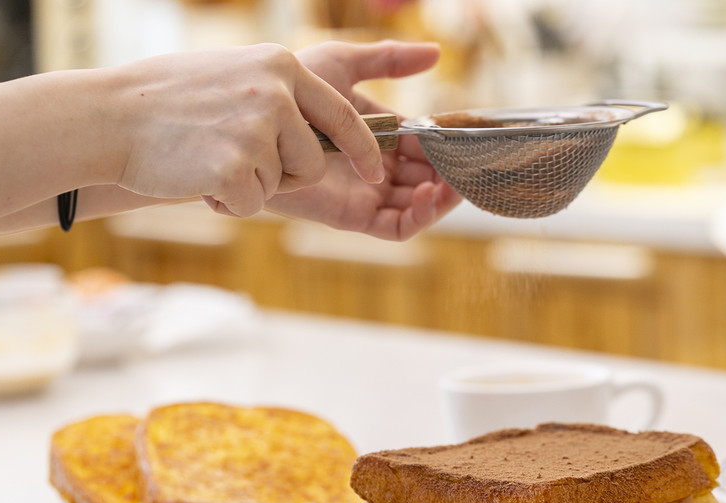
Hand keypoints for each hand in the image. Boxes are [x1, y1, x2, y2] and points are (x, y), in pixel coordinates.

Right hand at [114, 44, 384, 217]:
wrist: (108, 117)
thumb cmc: (168, 102)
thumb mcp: (235, 74)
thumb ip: (280, 92)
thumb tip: (323, 126)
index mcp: (280, 66)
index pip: (343, 115)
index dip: (363, 149)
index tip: (376, 171)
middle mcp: (276, 92)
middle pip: (313, 162)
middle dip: (284, 174)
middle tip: (233, 156)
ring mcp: (256, 129)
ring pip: (282, 184)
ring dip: (251, 185)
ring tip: (208, 158)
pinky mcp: (235, 166)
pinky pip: (253, 204)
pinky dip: (227, 203)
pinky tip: (196, 177)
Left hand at [265, 41, 461, 239]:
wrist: (258, 123)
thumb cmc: (290, 90)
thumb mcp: (345, 65)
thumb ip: (389, 60)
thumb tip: (436, 52)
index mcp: (379, 137)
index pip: (425, 147)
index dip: (447, 145)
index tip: (466, 137)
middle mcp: (376, 168)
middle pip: (427, 179)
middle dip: (451, 174)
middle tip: (468, 164)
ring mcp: (367, 194)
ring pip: (419, 206)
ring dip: (443, 197)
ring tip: (454, 181)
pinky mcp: (354, 217)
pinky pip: (397, 228)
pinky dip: (420, 217)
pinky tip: (429, 193)